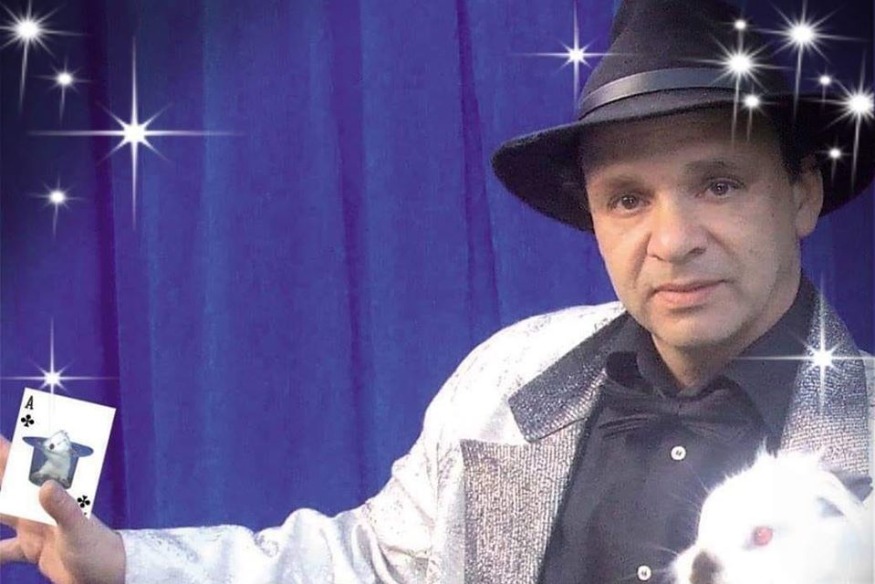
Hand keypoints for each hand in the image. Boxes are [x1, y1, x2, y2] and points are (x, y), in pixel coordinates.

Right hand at [0, 435, 125, 583]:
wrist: (107, 577)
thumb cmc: (98, 550)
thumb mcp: (79, 529)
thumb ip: (64, 509)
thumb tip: (45, 485)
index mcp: (52, 495)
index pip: (26, 467)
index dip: (7, 451)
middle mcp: (40, 506)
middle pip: (7, 485)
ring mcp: (33, 527)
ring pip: (0, 513)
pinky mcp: (30, 549)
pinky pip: (2, 550)